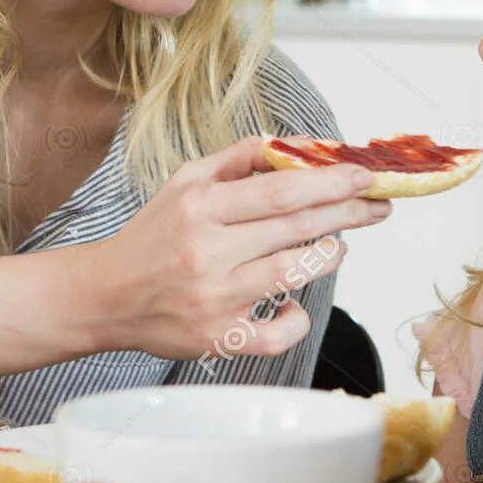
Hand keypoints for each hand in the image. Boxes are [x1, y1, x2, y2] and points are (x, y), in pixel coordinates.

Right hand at [80, 136, 391, 361]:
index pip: (281, 189)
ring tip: (339, 246)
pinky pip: (274, 334)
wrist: (104, 295)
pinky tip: (294, 302)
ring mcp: (213, 298)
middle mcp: (207, 251)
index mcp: (201, 207)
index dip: (331, 182)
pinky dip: (295, 319)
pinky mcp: (216, 338)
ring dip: (327, 258)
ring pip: (292, 275)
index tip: (364, 175)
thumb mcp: (185, 182)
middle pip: (296, 228)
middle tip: (378, 205)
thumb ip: (239, 159)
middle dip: (348, 214)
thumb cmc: (153, 236)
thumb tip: (294, 145)